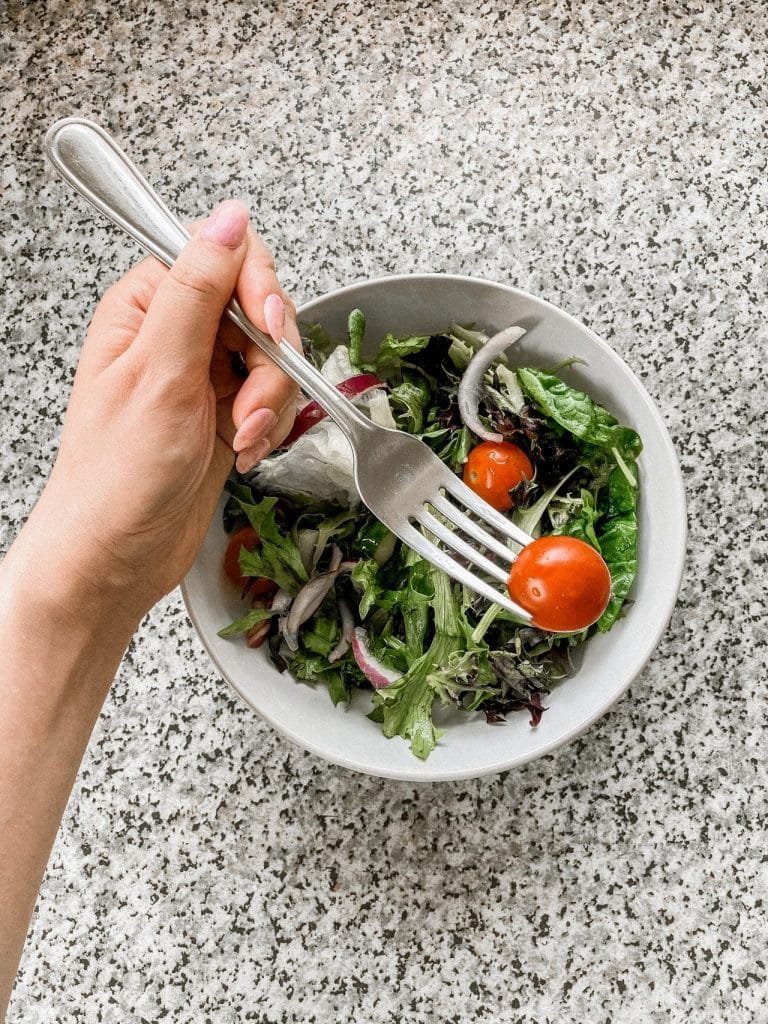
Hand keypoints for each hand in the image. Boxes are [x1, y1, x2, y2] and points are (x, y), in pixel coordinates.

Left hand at [27, 200, 299, 618]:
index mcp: (146, 306)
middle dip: (270, 363)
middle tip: (248, 404)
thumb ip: (197, 288)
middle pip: (261, 309)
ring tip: (243, 438)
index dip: (258, 287)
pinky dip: (271, 426)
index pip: (223, 254)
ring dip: (272, 402)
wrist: (116, 556)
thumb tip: (228, 218)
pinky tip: (245, 451)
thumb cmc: (116, 476)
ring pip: (276, 358)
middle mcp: (176, 333)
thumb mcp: (160, 372)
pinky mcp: (224, 410)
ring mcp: (202, 373)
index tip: (268, 329)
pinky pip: (275, 397)